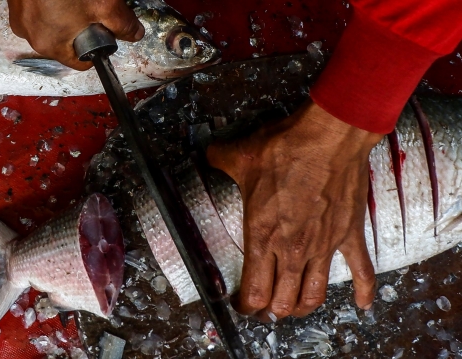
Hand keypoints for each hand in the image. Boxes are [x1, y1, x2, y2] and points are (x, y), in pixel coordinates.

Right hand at [7, 0, 144, 69]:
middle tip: (91, 9)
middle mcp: (29, 33)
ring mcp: (19, 14)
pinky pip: (38, 8)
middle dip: (82, 29)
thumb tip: (134, 34)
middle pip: (66, 43)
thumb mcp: (105, 6)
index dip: (97, 49)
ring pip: (51, 24)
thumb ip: (122, 24)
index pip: (80, 62)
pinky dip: (50, 3)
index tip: (104, 35)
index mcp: (50, 44)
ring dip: (66, 14)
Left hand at [207, 100, 382, 320]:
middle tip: (265, 308)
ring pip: (314, 295)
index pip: (254, 292)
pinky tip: (363, 305)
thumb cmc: (286, 149)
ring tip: (295, 308)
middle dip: (271, 311)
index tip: (242, 304)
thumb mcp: (240, 156)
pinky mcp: (349, 235)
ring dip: (303, 307)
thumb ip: (219, 159)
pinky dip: (363, 292)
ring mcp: (324, 246)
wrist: (329, 137)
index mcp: (263, 237)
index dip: (246, 306)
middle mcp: (293, 249)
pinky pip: (361, 271)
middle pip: (283, 301)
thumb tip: (208, 153)